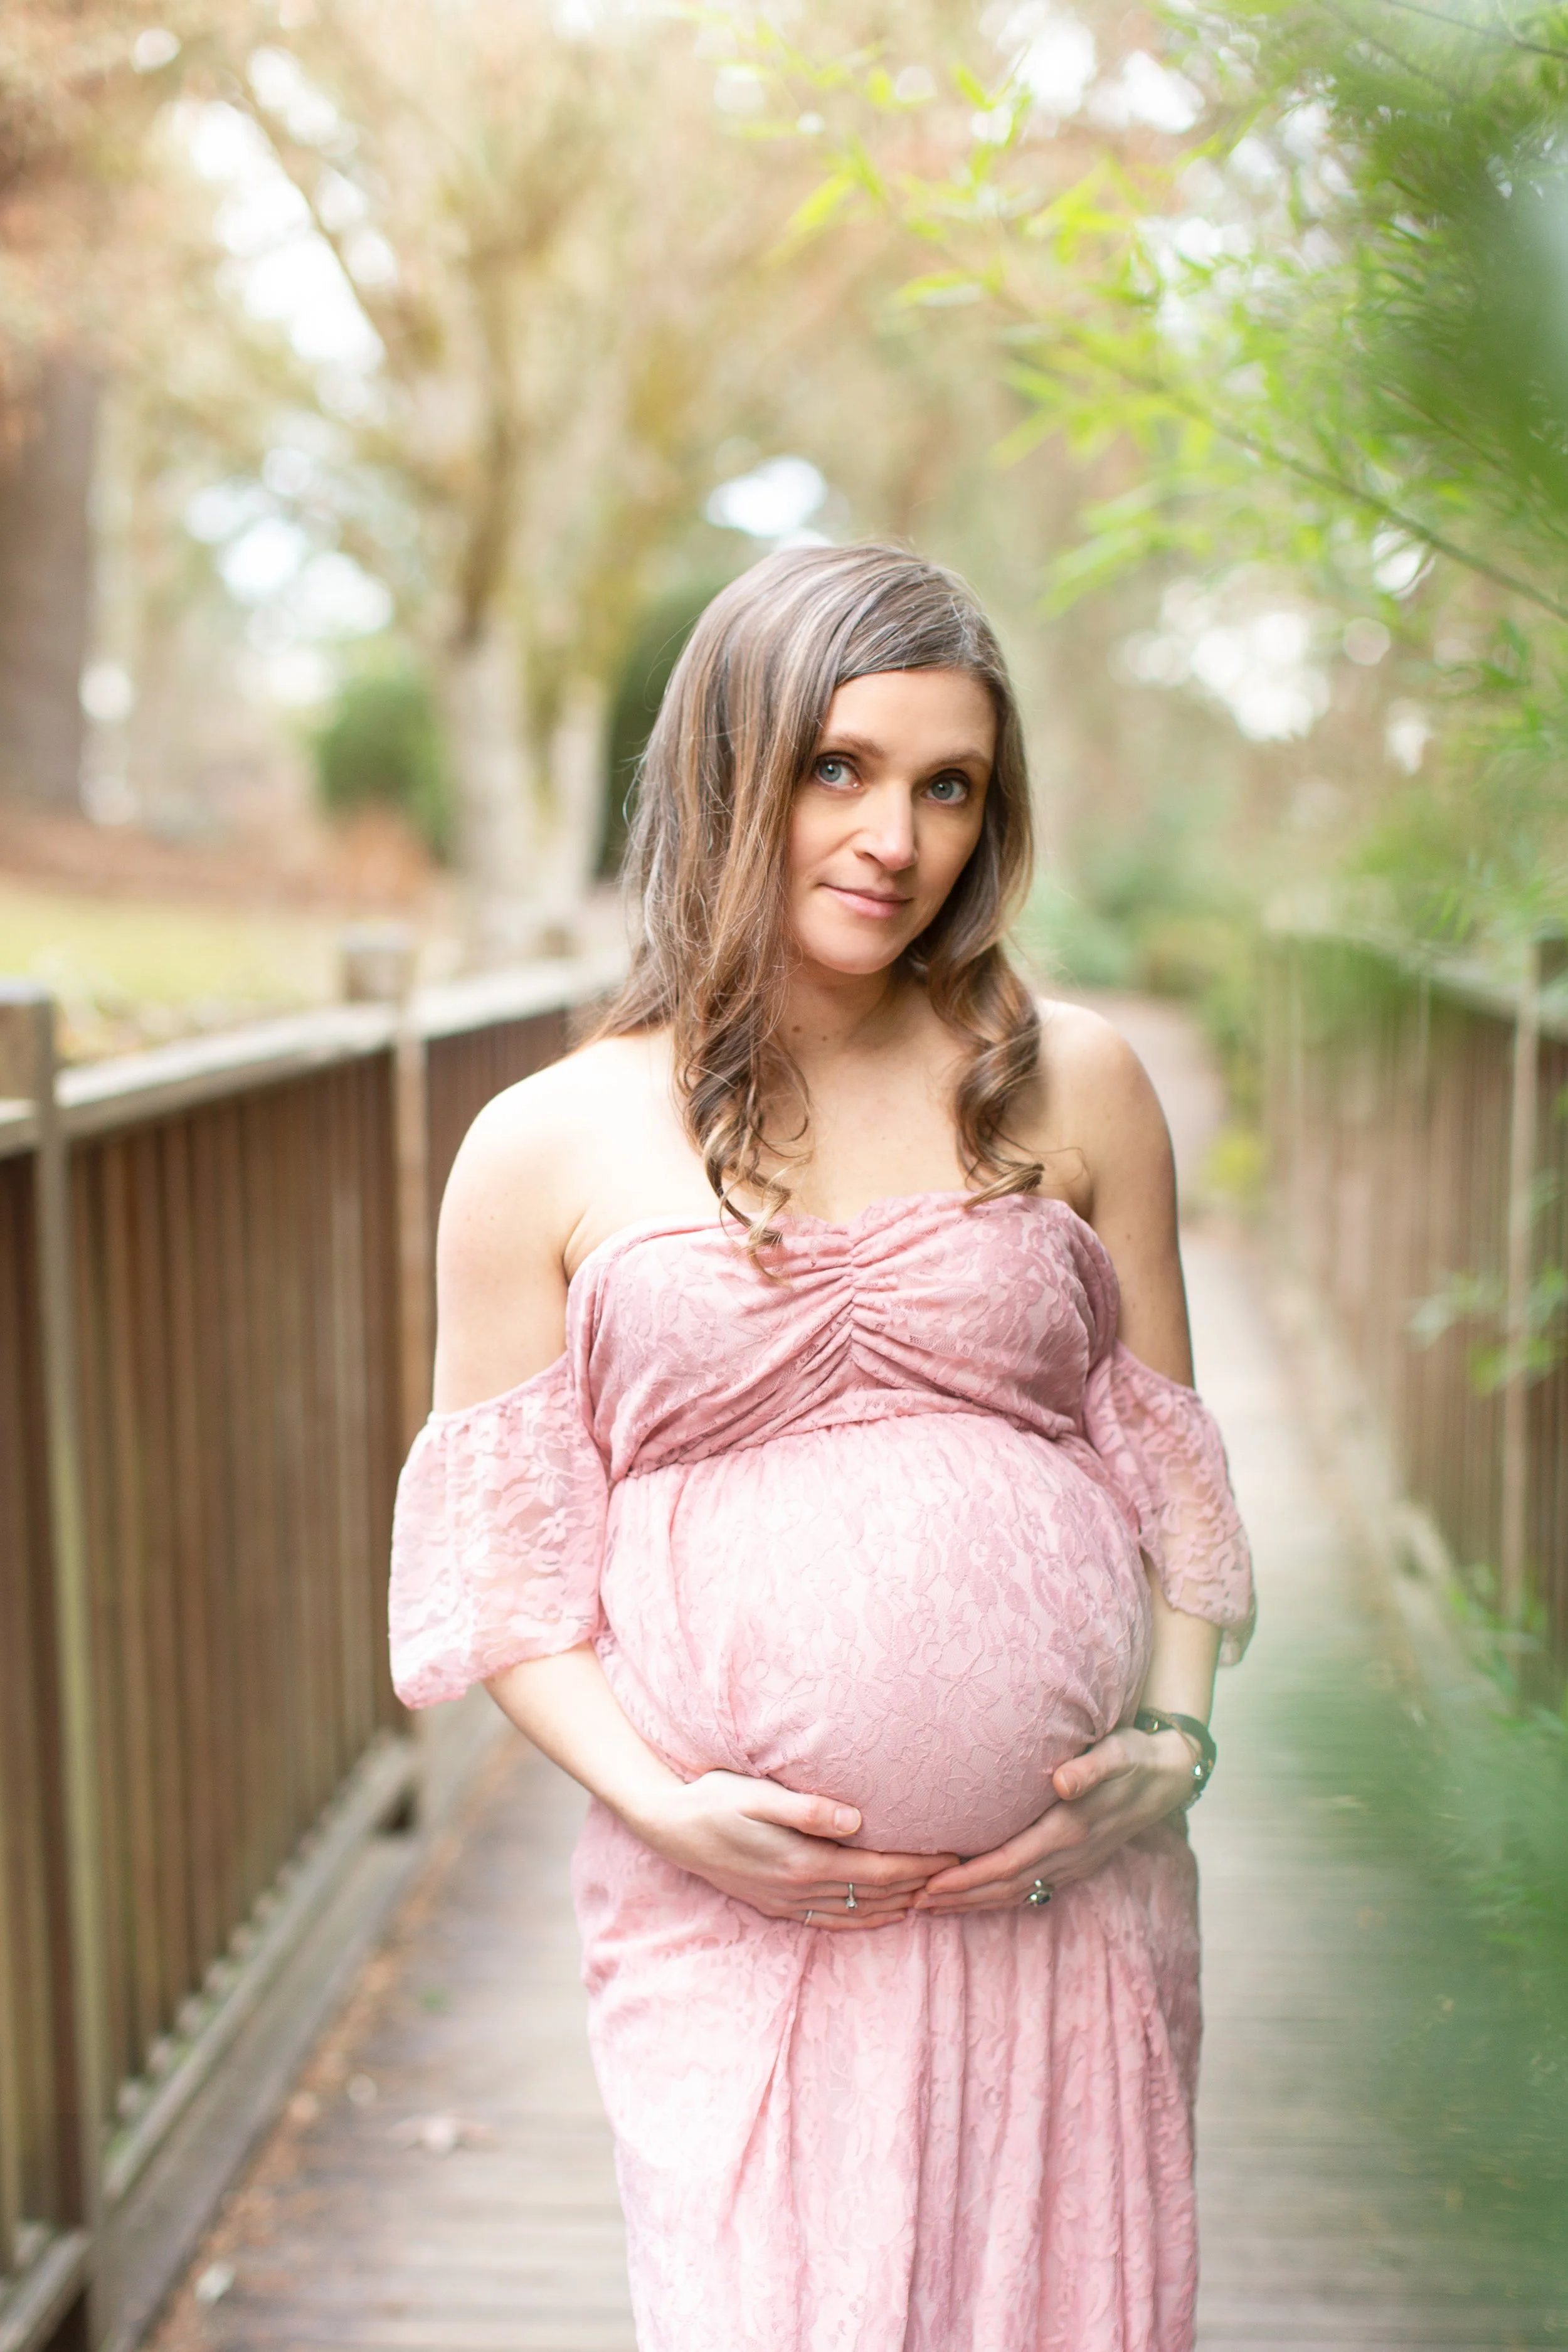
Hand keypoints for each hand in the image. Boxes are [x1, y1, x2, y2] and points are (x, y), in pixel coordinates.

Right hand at [638, 1771, 957, 1930]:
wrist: (667, 1826)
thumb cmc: (713, 1799)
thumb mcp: (755, 1795)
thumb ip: (806, 1808)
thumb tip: (856, 1819)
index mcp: (802, 1862)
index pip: (877, 1872)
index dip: (920, 1867)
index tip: (955, 1855)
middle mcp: (798, 1890)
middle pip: (874, 1896)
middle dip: (919, 1886)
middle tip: (960, 1874)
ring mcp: (786, 1902)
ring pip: (856, 1913)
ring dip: (896, 1905)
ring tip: (933, 1894)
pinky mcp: (775, 1904)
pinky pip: (830, 1922)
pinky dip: (863, 1921)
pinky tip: (881, 1916)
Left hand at [913, 1727, 1197, 1915]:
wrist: (1170, 1776)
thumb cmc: (1135, 1756)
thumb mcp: (1117, 1753)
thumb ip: (1090, 1768)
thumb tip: (1062, 1781)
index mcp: (1069, 1831)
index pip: (1008, 1865)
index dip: (968, 1880)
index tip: (931, 1885)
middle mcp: (1070, 1855)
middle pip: (1005, 1887)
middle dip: (960, 1899)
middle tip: (914, 1902)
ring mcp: (1074, 1864)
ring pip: (1017, 1892)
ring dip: (975, 1902)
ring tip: (934, 1905)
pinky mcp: (1077, 1862)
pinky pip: (1031, 1887)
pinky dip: (999, 1894)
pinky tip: (978, 1895)